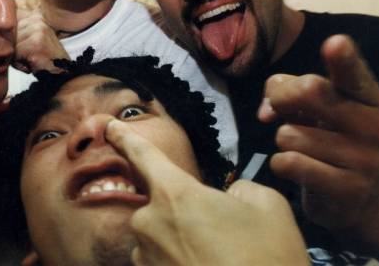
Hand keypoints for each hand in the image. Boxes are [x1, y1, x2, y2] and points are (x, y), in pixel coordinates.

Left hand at [13, 7, 68, 72]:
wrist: (61, 71)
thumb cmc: (41, 57)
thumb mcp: (28, 39)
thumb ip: (15, 31)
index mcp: (35, 15)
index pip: (9, 19)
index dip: (8, 35)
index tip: (18, 45)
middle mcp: (37, 19)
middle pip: (7, 32)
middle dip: (12, 47)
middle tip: (26, 55)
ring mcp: (37, 30)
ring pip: (10, 43)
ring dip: (15, 56)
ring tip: (28, 59)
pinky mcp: (36, 43)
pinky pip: (14, 53)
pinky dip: (18, 63)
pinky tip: (30, 64)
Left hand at [106, 119, 308, 265]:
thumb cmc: (264, 262)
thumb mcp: (268, 207)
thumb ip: (240, 190)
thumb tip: (230, 198)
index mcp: (174, 195)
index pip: (142, 154)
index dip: (124, 137)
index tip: (109, 126)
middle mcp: (149, 224)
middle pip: (160, 203)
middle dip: (185, 212)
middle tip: (222, 234)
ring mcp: (146, 258)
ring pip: (161, 236)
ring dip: (184, 241)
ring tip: (221, 258)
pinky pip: (162, 261)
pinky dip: (183, 262)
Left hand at [259, 35, 378, 249]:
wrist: (351, 200)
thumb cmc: (327, 140)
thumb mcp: (315, 109)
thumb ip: (291, 93)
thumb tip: (267, 110)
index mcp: (368, 98)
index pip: (353, 74)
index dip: (343, 58)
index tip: (335, 43)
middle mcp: (374, 125)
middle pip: (308, 90)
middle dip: (280, 98)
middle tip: (282, 113)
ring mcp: (364, 159)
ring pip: (289, 133)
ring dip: (283, 141)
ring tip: (302, 150)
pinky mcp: (347, 188)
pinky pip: (289, 163)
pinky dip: (281, 164)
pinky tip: (298, 169)